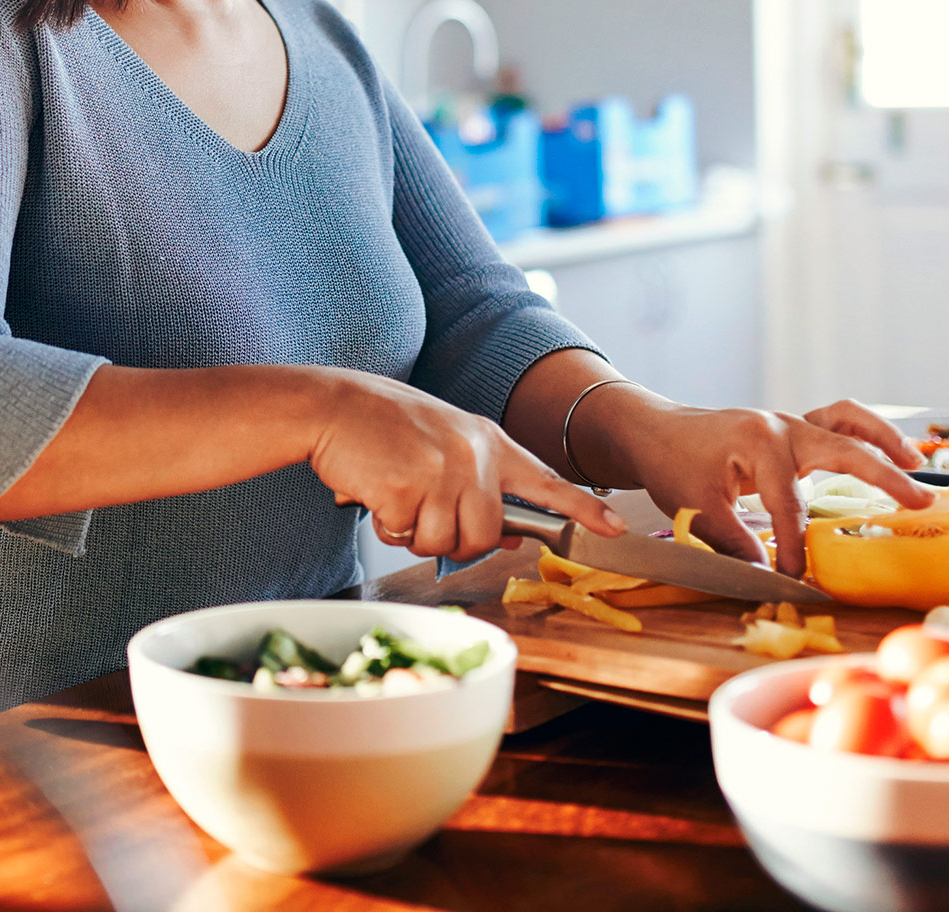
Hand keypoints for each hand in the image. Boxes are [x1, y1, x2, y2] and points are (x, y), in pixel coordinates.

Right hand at [308, 369, 624, 561]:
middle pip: (487, 534)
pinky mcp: (407, 488)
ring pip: (447, 543)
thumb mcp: (445, 443)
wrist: (333, 406)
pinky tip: (376, 494)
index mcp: (488, 440)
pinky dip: (387, 526)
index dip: (582, 510)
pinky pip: (406, 536)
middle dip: (455, 540)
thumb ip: (480, 483)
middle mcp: (473, 455)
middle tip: (423, 513)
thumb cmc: (384, 427)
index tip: (615, 530)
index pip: (546, 481)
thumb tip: (513, 535)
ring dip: (417, 535)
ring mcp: (441, 471)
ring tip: (397, 498)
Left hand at [587, 394, 935, 576]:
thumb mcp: (694, 508)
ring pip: (847, 423)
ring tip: (916, 464)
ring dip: (884, 441)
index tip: (797, 579)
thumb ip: (734, 542)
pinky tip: (890, 451)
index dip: (796, 548)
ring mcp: (789, 422)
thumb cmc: (670, 464)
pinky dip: (864, 433)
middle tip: (919, 504)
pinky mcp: (790, 429)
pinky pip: (836, 422)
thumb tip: (768, 576)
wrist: (654, 431)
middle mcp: (782, 426)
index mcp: (759, 443)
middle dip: (884, 478)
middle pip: (844, 451)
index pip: (790, 506)